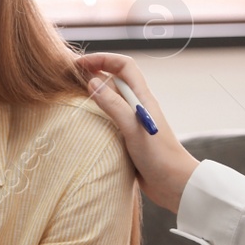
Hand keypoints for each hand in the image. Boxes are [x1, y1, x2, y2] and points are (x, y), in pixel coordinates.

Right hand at [73, 52, 200, 213]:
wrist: (174, 185)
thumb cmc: (158, 156)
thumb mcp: (133, 128)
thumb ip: (113, 105)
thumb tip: (92, 82)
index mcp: (142, 98)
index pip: (124, 66)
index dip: (103, 60)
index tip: (80, 64)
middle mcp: (138, 106)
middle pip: (115, 80)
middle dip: (94, 72)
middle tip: (70, 77)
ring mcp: (133, 122)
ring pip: (112, 99)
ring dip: (94, 94)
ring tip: (72, 97)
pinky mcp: (129, 138)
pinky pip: (110, 119)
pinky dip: (96, 115)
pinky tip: (84, 123)